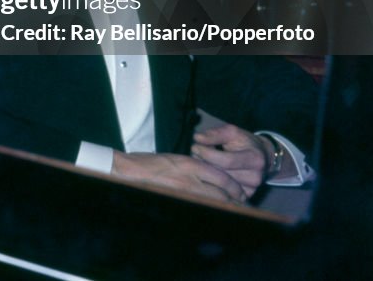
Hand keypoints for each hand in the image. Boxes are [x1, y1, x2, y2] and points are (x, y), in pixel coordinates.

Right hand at [112, 150, 246, 202]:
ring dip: (226, 208)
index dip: (235, 188)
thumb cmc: (151, 163)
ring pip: (214, 203)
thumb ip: (196, 167)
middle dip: (235, 201)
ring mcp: (184, 191)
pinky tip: (214, 212)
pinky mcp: (178, 200)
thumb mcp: (177, 159)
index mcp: (191, 164)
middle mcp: (191, 178)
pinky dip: (210, 210)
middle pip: (222, 193)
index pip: (222, 178)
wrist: (130, 171)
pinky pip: (200, 207)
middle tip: (242, 205)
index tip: (240, 193)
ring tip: (233, 212)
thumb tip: (213, 180)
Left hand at [191, 123, 271, 199]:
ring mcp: (250, 189)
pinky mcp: (244, 197)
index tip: (195, 146)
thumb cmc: (244, 143)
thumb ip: (215, 134)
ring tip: (201, 160)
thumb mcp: (232, 132)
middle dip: (204, 162)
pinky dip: (212, 181)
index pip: (227, 161)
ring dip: (206, 172)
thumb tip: (197, 138)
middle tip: (195, 153)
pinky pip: (222, 191)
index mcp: (255, 159)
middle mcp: (255, 177)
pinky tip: (208, 171)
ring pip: (219, 184)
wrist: (262, 158)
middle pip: (222, 174)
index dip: (207, 153)